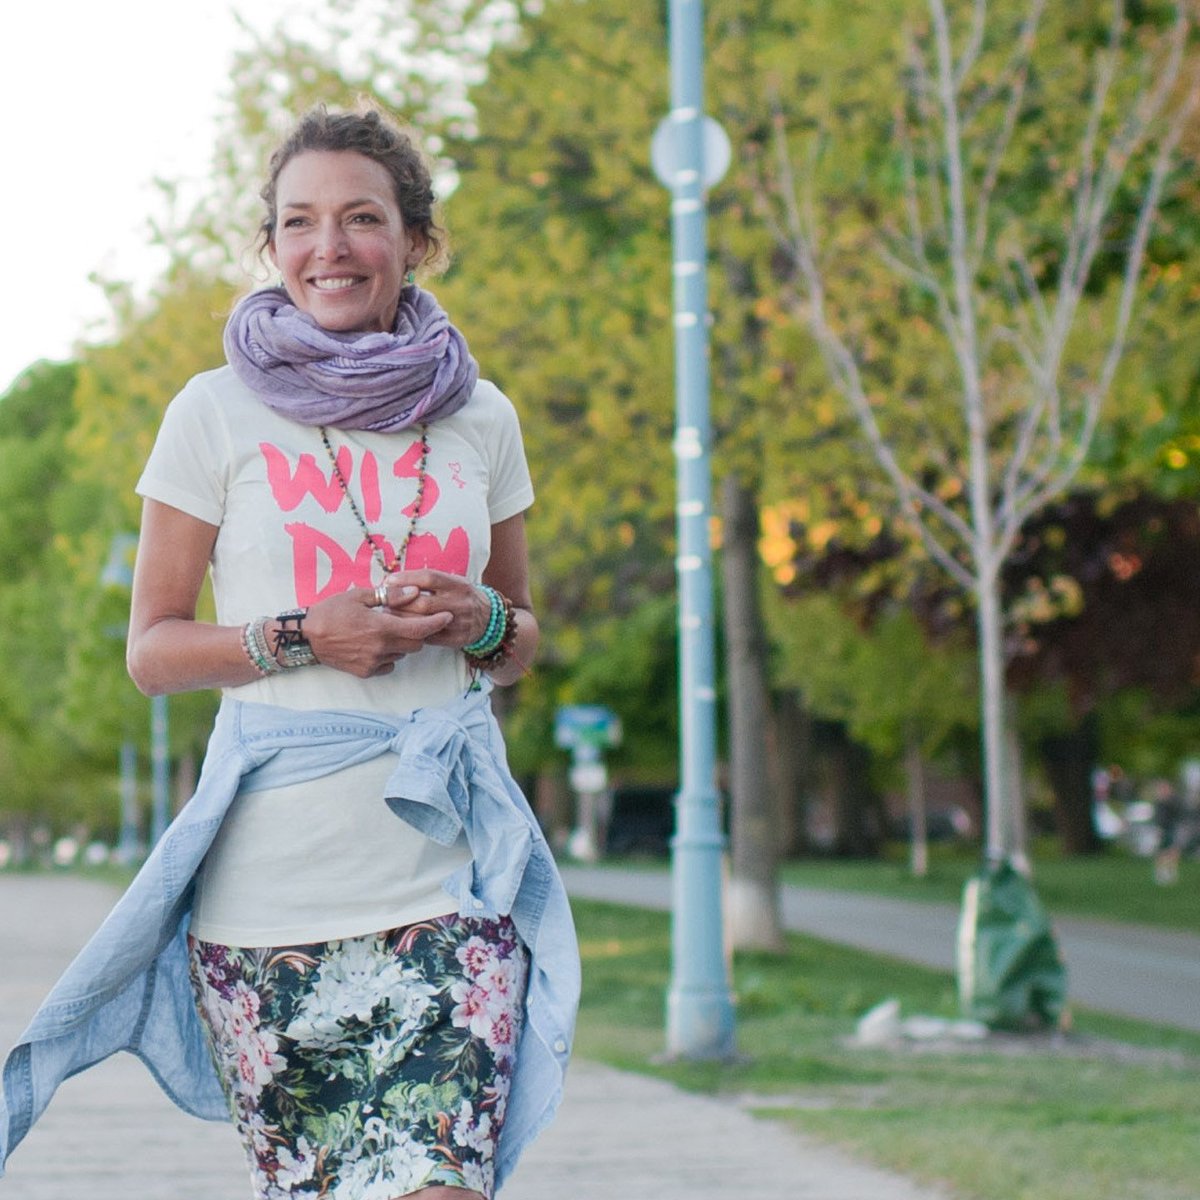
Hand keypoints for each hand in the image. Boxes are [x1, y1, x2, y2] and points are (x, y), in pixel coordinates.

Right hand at [301, 584, 452, 677]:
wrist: (306, 637)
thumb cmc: (331, 611)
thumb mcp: (359, 596)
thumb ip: (391, 596)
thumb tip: (415, 592)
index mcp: (381, 627)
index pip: (420, 628)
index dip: (437, 623)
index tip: (448, 616)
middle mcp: (381, 648)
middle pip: (416, 644)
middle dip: (419, 632)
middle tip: (410, 619)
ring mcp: (373, 663)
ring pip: (403, 654)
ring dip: (403, 643)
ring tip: (387, 630)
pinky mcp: (366, 672)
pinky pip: (389, 665)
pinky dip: (390, 655)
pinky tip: (377, 644)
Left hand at [378, 569, 492, 649]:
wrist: (489, 619)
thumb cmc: (462, 596)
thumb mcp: (453, 582)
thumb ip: (430, 581)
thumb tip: (396, 580)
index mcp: (458, 584)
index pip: (430, 578)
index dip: (407, 579)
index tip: (389, 581)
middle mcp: (460, 603)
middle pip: (423, 603)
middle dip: (400, 603)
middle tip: (384, 602)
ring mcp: (459, 623)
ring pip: (424, 622)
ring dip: (403, 619)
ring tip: (389, 615)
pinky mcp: (456, 639)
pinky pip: (429, 638)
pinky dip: (413, 633)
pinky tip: (403, 629)